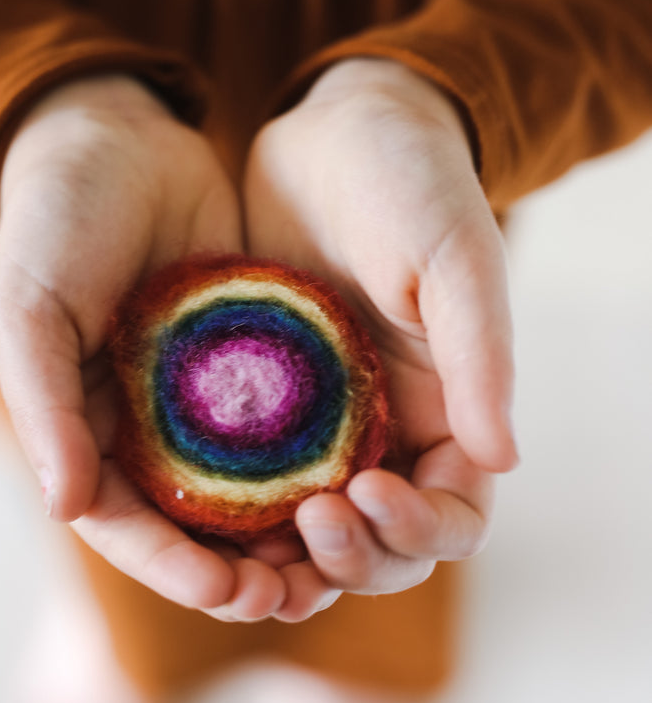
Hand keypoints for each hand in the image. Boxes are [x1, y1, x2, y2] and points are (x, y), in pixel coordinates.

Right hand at [0, 75, 290, 619]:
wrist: (117, 140)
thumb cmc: (55, 222)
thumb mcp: (30, 306)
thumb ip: (42, 404)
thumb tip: (63, 508)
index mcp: (89, 430)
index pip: (128, 524)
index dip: (171, 567)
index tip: (226, 591)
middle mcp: (151, 430)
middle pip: (197, 527)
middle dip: (241, 571)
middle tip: (292, 596)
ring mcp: (208, 402)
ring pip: (251, 495)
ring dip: (288, 537)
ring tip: (336, 558)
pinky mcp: (260, 363)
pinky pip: (292, 429)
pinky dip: (317, 466)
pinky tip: (358, 484)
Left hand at [243, 57, 517, 609]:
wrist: (333, 134)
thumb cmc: (411, 184)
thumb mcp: (456, 259)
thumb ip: (479, 359)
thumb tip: (503, 461)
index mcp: (446, 413)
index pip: (453, 513)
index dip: (419, 529)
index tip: (367, 494)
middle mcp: (385, 434)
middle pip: (379, 542)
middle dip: (351, 557)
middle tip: (307, 527)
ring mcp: (320, 427)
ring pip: (308, 531)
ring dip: (286, 563)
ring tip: (248, 568)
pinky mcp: (261, 406)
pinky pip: (247, 483)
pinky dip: (233, 518)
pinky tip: (200, 520)